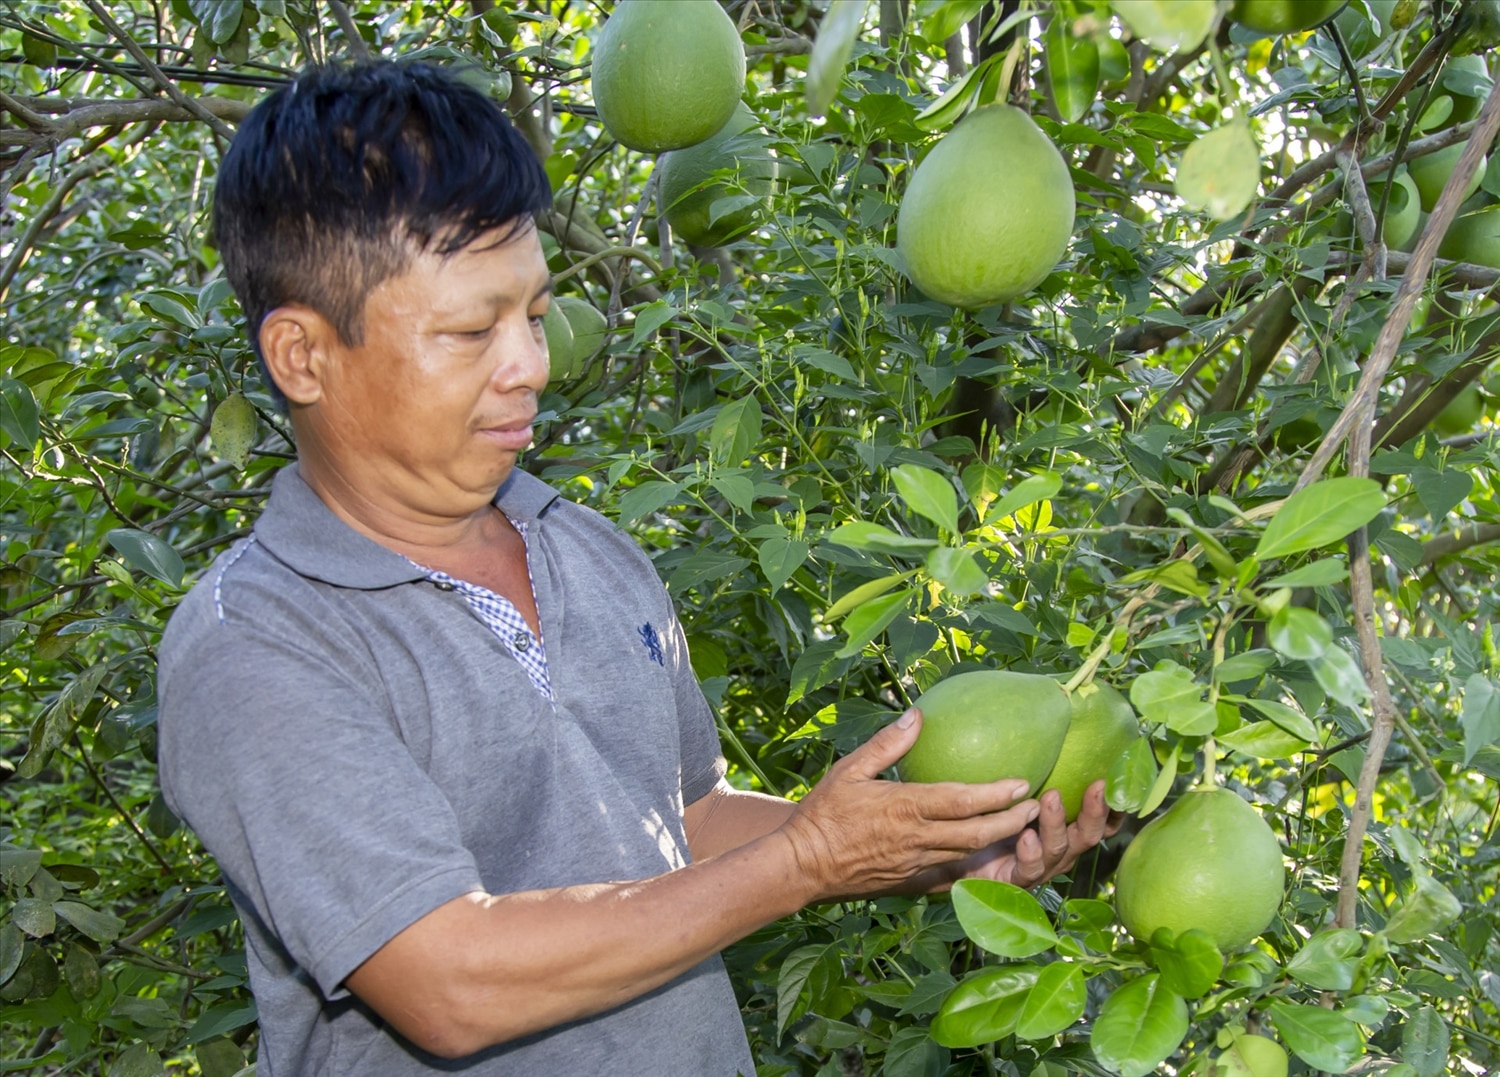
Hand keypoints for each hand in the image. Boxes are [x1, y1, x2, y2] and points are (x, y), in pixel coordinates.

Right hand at [774, 708, 1040, 902]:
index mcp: (903, 807)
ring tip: (1021, 826)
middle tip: (1034, 806)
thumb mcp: (850, 769)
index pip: (961, 801)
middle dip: (1011, 821)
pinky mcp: (910, 883)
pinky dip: (975, 865)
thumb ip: (888, 743)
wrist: (803, 865)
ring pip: (968, 855)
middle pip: (976, 833)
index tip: (1021, 781)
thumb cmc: (823, 813)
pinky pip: (951, 874)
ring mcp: (915, 865)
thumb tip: (918, 713)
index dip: (996, 793)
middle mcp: (915, 839)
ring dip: (998, 841)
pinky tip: (990, 856)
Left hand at [948, 780, 1124, 889]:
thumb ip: (1038, 768)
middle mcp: (1060, 848)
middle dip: (1095, 811)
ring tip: (1050, 799)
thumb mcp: (1018, 788)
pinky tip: (1026, 836)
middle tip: (1096, 786)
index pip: (1101, 820)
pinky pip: (1028, 869)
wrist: (958, 850)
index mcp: (1067, 828)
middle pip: (1088, 835)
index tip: (1118, 783)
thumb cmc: (994, 811)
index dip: (1114, 807)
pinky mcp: (1015, 879)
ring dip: (1056, 824)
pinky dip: (1030, 853)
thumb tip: (1055, 717)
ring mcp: (1041, 866)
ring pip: (1058, 849)